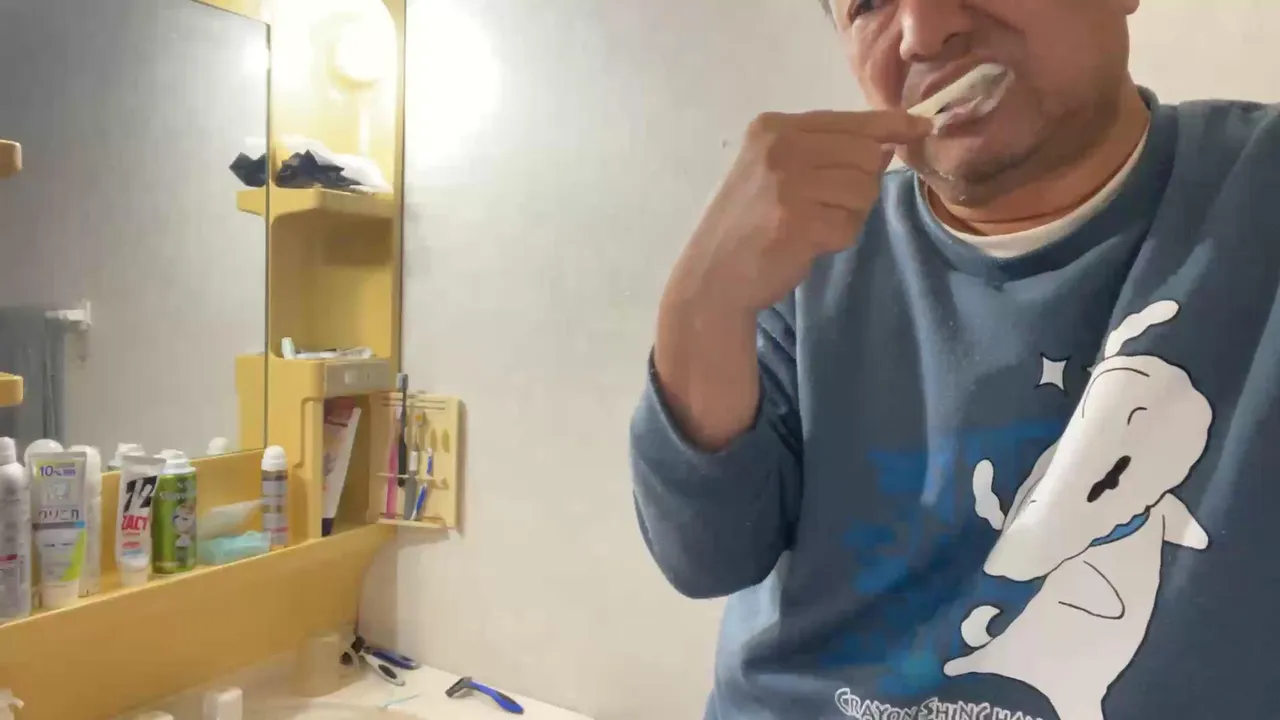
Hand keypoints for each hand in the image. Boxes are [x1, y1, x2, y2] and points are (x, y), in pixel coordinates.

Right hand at [653, 110, 930, 449]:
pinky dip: (838, 239)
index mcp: (774, 127)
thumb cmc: (749, 223)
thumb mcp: (778, 170)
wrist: (714, 276)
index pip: (850, 120)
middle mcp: (780, 148)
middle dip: (861, 185)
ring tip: (813, 225)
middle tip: (826, 206)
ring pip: (865, 190)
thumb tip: (888, 143)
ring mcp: (787, 184)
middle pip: (866, 155)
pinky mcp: (798, 222)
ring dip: (850, 215)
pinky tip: (808, 243)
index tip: (921, 127)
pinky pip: (850, 226)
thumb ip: (827, 151)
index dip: (892, 125)